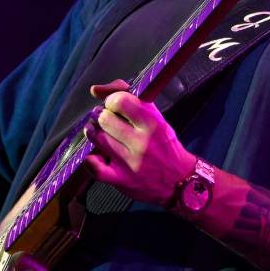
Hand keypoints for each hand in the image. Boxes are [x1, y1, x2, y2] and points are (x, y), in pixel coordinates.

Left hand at [83, 79, 197, 205]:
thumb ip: (127, 96)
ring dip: (95, 133)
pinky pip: (94, 167)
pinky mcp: (121, 180)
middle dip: (102, 117)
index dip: (111, 100)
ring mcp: (130, 162)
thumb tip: (94, 90)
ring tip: (101, 134)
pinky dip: (90, 160)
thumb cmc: (163, 143)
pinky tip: (96, 155)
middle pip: (104, 119)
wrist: (178, 180)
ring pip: (97, 138)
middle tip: (107, 121)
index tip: (114, 106)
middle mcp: (141, 142)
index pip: (120, 101)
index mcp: (152, 122)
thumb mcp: (153, 116)